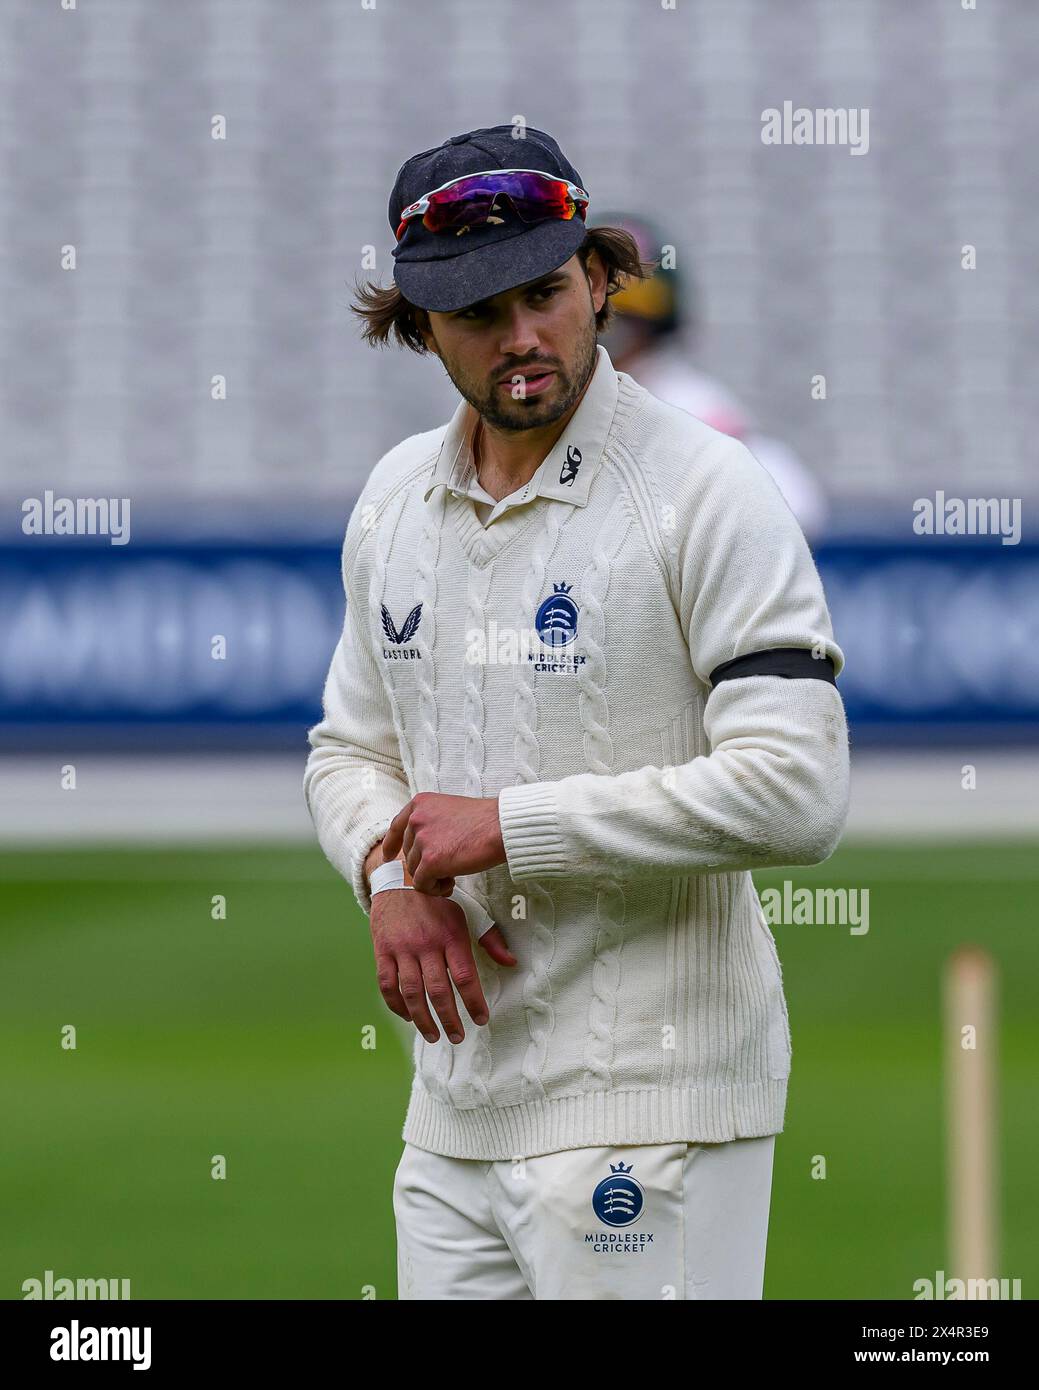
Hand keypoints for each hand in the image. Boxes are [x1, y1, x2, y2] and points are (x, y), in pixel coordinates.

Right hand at [370, 887, 515, 1043]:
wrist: (399, 880)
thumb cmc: (438, 902)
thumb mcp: (467, 913)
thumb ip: (489, 938)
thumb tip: (511, 962)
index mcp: (451, 936)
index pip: (465, 976)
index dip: (474, 1002)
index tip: (481, 1019)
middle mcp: (426, 944)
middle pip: (439, 991)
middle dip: (449, 1019)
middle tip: (457, 1037)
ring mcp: (402, 948)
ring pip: (412, 993)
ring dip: (423, 1019)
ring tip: (433, 1035)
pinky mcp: (382, 950)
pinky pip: (387, 984)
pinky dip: (396, 1005)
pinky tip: (408, 1016)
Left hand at [380, 792, 507, 895]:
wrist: (501, 827)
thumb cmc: (484, 821)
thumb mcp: (449, 811)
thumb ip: (431, 824)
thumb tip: (420, 847)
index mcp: (420, 804)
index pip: (396, 826)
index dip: (391, 844)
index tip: (388, 857)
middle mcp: (416, 819)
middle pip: (409, 854)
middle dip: (426, 865)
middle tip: (448, 869)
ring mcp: (422, 839)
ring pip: (415, 871)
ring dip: (432, 878)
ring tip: (452, 876)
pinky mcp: (430, 861)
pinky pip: (422, 884)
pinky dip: (436, 889)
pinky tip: (451, 884)